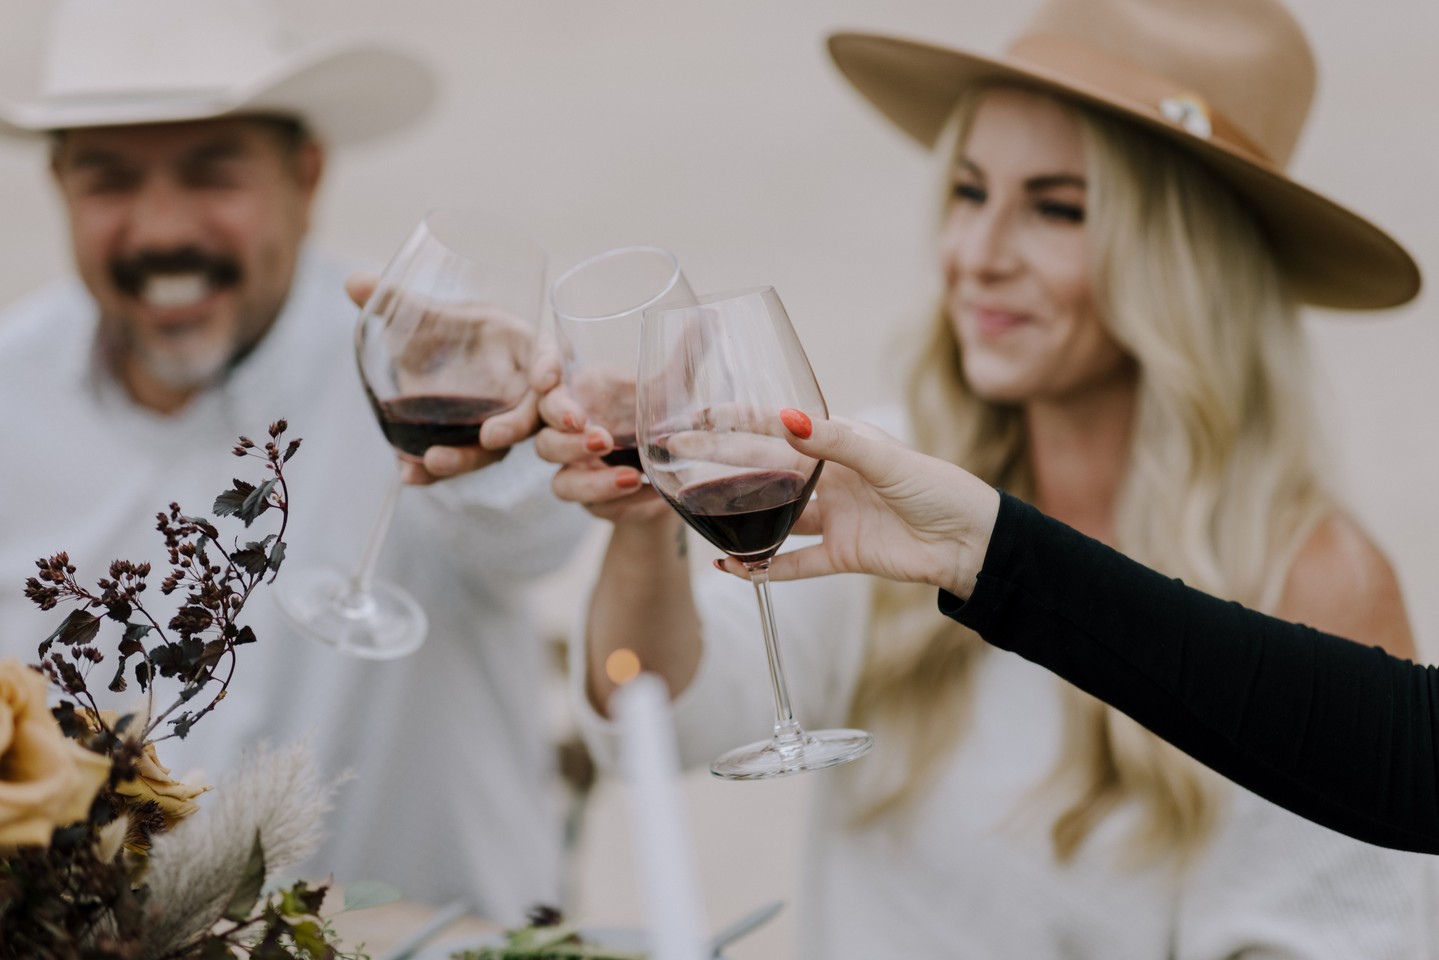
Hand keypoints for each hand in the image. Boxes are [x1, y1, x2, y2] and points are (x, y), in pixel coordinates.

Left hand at [347, 273, 543, 484]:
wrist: (446, 365)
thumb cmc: (458, 333)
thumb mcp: (433, 318)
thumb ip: (401, 304)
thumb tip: (354, 282)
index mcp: (526, 350)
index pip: (550, 357)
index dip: (551, 368)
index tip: (543, 380)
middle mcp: (525, 393)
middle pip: (531, 414)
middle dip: (515, 427)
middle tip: (491, 437)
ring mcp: (504, 424)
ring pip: (498, 448)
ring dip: (469, 457)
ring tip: (434, 462)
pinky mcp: (475, 448)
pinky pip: (460, 461)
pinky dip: (436, 472)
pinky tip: (408, 475)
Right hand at [531, 348, 670, 524]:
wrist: (677, 474)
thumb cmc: (660, 418)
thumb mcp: (674, 389)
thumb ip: (684, 357)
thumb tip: (710, 317)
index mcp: (578, 396)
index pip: (544, 382)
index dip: (540, 376)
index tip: (549, 377)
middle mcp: (569, 435)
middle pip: (545, 438)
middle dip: (568, 439)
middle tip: (602, 437)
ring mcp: (578, 473)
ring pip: (562, 483)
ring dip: (592, 482)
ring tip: (631, 477)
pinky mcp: (596, 505)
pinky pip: (597, 510)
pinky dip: (624, 505)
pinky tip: (651, 496)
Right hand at [716, 412, 1000, 597]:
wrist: (972, 542)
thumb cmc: (938, 487)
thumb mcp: (886, 459)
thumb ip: (835, 442)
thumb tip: (786, 420)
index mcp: (839, 444)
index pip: (777, 427)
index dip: (737, 420)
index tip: (697, 414)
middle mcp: (829, 478)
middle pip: (763, 470)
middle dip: (719, 462)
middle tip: (676, 459)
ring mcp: (833, 518)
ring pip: (773, 516)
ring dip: (738, 517)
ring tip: (696, 515)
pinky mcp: (841, 555)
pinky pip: (794, 563)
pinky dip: (764, 567)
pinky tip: (733, 568)